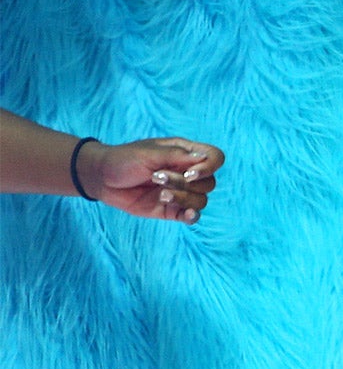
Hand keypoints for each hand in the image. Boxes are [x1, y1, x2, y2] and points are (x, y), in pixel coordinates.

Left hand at [82, 137, 223, 222]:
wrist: (101, 178)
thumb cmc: (124, 159)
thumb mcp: (150, 153)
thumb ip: (177, 156)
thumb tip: (204, 160)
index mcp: (186, 154)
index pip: (215, 158)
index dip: (209, 167)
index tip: (189, 174)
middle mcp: (187, 174)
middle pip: (209, 183)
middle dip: (185, 184)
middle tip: (157, 178)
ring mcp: (180, 193)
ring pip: (201, 200)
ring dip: (183, 198)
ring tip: (159, 194)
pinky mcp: (170, 210)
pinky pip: (191, 216)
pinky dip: (192, 216)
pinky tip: (184, 214)